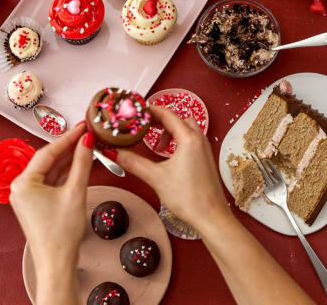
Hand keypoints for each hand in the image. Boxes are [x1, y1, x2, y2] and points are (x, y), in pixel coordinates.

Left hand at [9, 122, 93, 304]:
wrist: (57, 263)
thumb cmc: (61, 233)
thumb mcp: (75, 192)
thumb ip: (82, 163)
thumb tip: (87, 140)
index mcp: (23, 183)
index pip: (48, 152)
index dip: (68, 137)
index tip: (84, 126)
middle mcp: (20, 187)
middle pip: (48, 159)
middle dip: (69, 147)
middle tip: (87, 133)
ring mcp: (27, 195)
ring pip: (51, 170)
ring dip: (68, 159)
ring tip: (87, 145)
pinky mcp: (36, 203)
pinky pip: (51, 181)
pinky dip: (65, 173)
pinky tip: (80, 163)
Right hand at [117, 106, 231, 233]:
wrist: (211, 216)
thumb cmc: (190, 198)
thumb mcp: (156, 178)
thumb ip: (134, 163)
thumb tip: (116, 154)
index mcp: (189, 139)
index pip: (168, 114)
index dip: (151, 110)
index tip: (138, 110)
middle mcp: (199, 140)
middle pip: (178, 119)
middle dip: (160, 120)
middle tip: (144, 124)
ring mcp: (204, 150)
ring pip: (186, 130)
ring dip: (169, 132)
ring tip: (156, 145)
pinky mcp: (205, 160)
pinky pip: (191, 141)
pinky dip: (177, 142)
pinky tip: (168, 156)